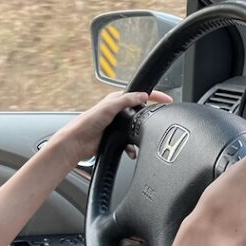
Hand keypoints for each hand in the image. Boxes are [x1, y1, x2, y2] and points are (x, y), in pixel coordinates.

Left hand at [49, 90, 172, 166]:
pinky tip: (132, 150)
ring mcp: (118, 125)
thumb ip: (127, 100)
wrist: (77, 142)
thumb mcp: (109, 106)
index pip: (140, 94)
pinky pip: (131, 141)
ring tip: (144, 138)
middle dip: (150, 116)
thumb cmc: (87, 122)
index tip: (168, 99)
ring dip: (141, 134)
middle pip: (141, 111)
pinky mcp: (117, 138)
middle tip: (162, 118)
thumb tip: (143, 95)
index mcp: (117, 100)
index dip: (155, 96)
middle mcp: (118, 111)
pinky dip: (133, 146)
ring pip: (137, 128)